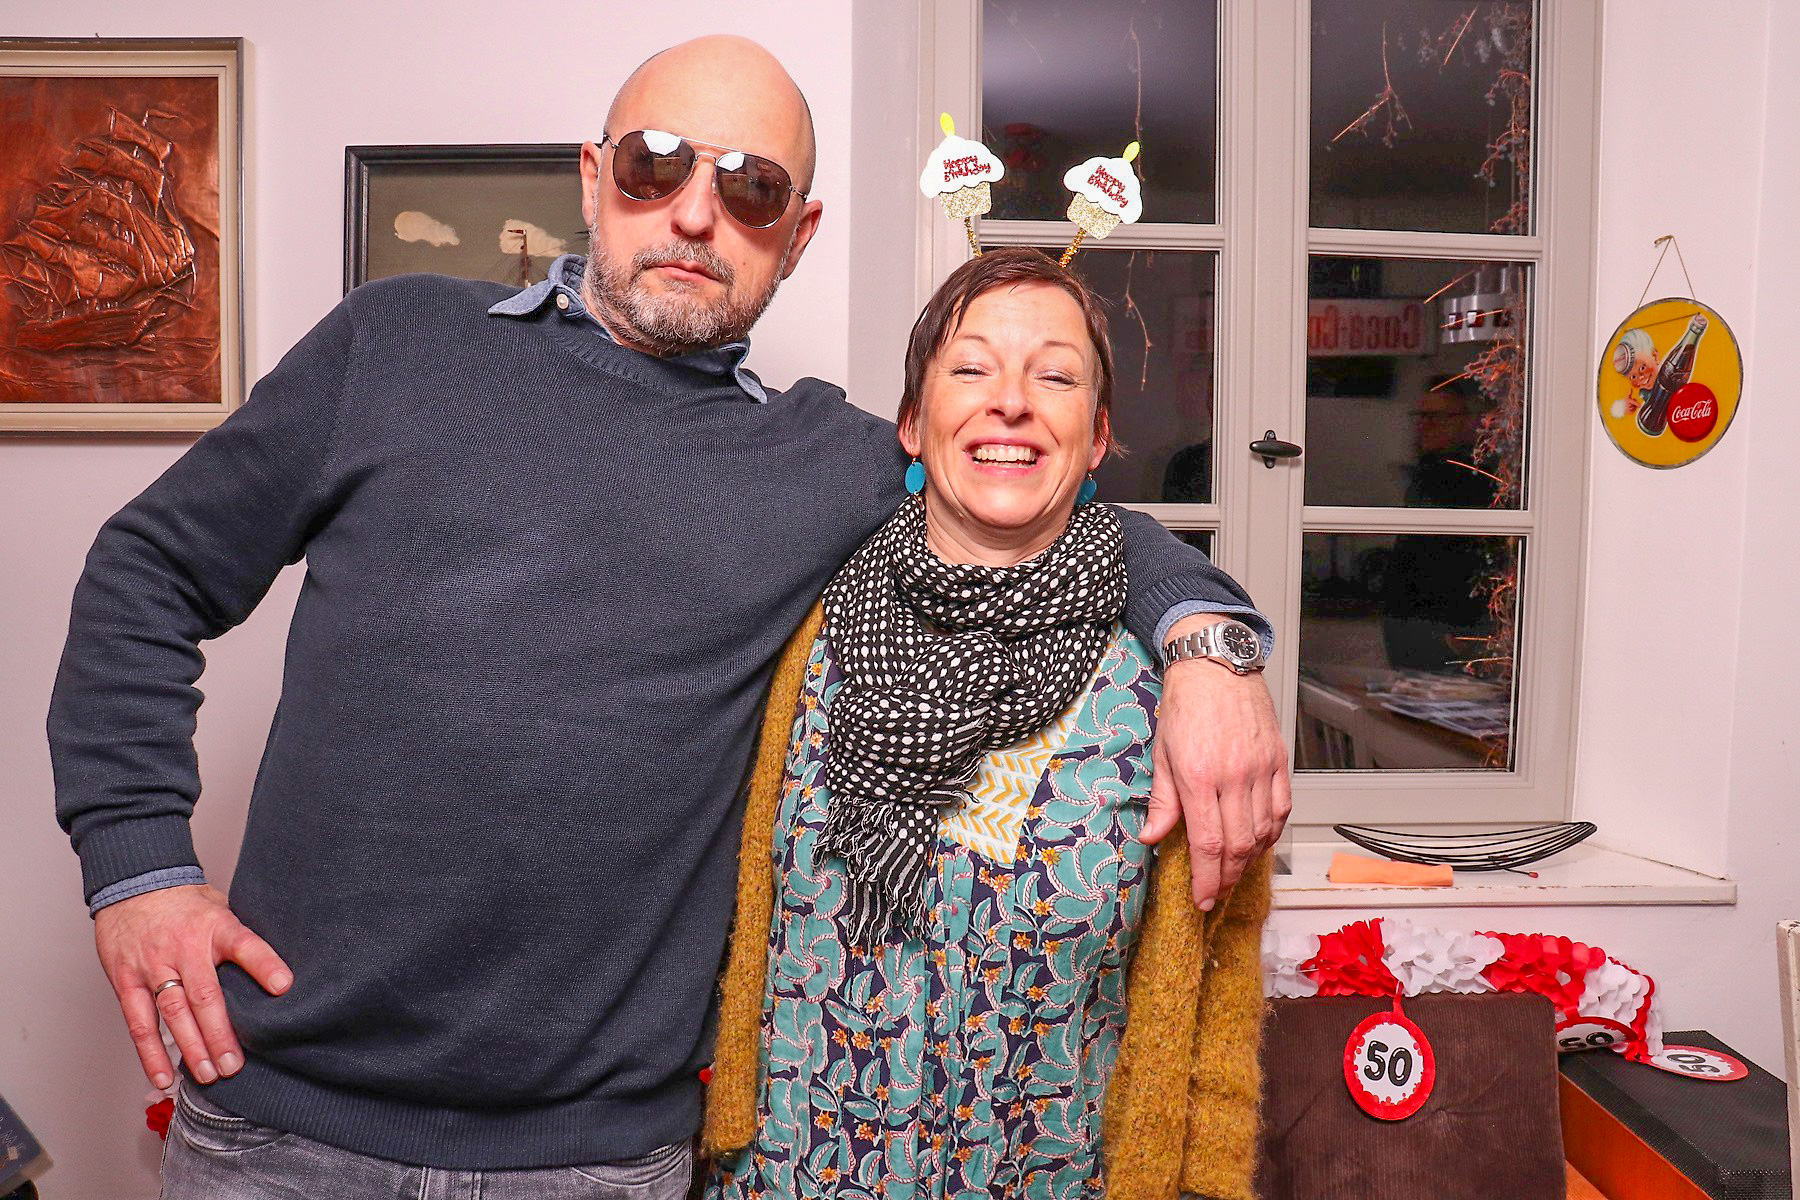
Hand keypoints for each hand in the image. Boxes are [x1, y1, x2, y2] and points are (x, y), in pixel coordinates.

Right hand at [94, 883, 291, 1088]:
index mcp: (215, 927)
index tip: (284, 987)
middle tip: (234, 1065)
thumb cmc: (187, 903)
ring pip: (173, 1013)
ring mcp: (153, 966)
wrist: (134, 883)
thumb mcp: (222, 908)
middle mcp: (184, 948)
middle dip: (221, 1034)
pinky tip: (164, 1077)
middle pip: (205, 995)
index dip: (264, 965)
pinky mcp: (126, 981)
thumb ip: (242, 938)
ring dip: (190, 1048)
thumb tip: (280, 972)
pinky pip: (139, 1022)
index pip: (245, 944)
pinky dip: (150, 1053)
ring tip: (207, 1075)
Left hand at [1142, 618, 1291, 909]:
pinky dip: (1271, 833)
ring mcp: (1261, 769)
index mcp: (1199, 777)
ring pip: (1263, 832)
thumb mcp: (1161, 753)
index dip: (1207, 879)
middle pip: (1238, 846)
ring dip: (1249, 859)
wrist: (1216, 665)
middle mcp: (1234, 776)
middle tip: (1215, 894)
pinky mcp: (1278, 760)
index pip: (1208, 843)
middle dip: (1226, 878)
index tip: (1202, 900)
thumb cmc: (1186, 706)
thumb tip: (1153, 838)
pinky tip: (1258, 842)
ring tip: (1233, 871)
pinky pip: (1281, 809)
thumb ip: (1162, 801)